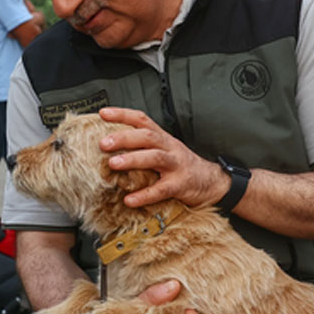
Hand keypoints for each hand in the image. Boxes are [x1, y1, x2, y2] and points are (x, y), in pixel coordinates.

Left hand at [98, 107, 226, 208]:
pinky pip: (161, 189)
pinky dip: (144, 195)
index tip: (103, 113)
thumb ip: (142, 147)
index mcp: (163, 138)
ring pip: (155, 158)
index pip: (142, 119)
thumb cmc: (180, 166)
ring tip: (113, 164)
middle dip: (124, 138)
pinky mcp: (180, 185)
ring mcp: (176, 165)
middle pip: (147, 136)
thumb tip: (109, 145)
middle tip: (103, 143)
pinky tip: (129, 200)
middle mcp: (169, 147)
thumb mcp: (163, 150)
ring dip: (133, 160)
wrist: (211, 181)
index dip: (123, 114)